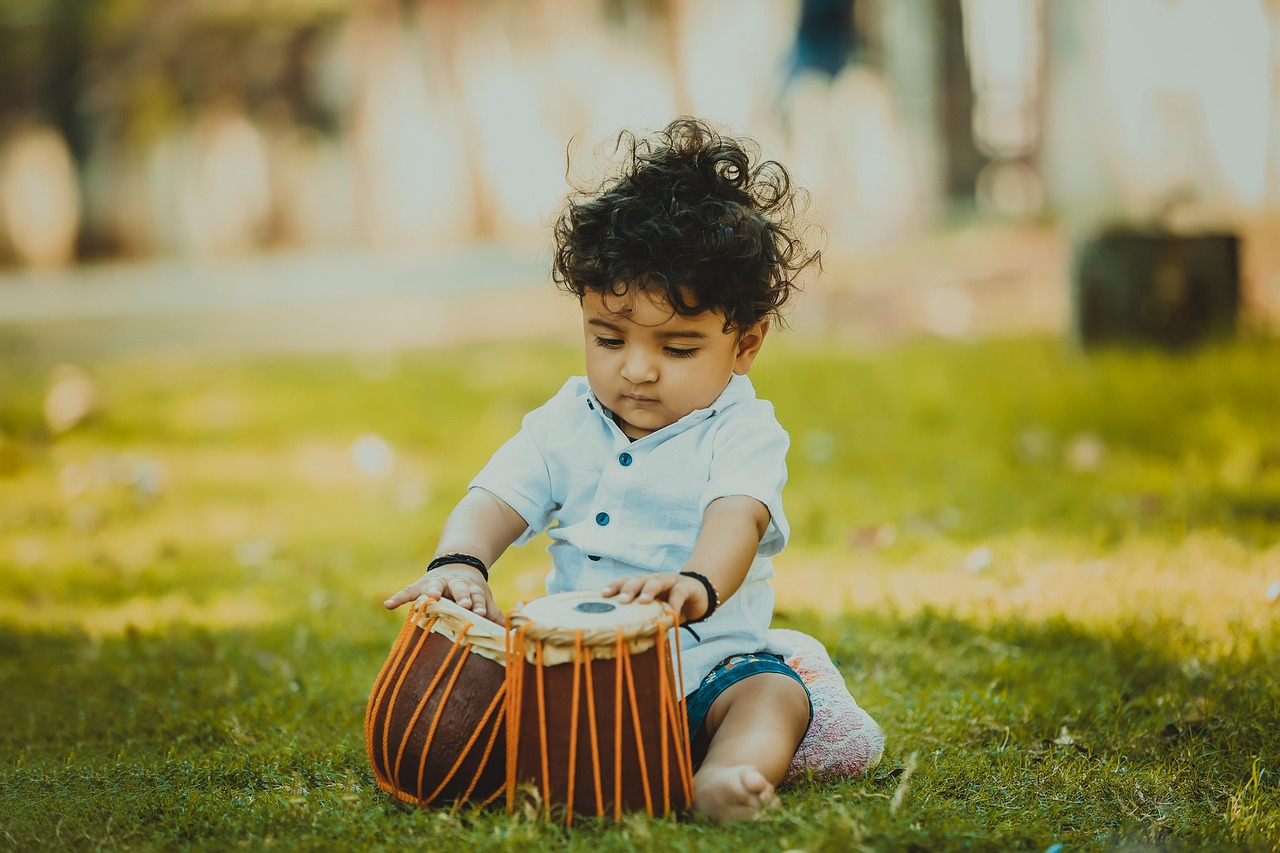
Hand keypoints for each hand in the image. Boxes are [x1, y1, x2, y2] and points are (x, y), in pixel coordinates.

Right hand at [383, 565, 502, 621]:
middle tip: (464, 604)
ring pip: (434, 586)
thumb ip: (494, 615)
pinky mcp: (420, 584)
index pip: (477, 597)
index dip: (478, 604)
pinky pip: (408, 591)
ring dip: (433, 591)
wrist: (458, 564)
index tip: (480, 612)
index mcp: (472, 588)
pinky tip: (388, 604)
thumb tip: (511, 633)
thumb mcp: (483, 599)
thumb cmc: (471, 591)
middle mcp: (455, 584)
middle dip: (461, 596)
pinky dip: (398, 597)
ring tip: (430, 597)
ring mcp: (437, 583)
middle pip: (459, 588)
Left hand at [600, 572, 708, 623]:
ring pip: (657, 581)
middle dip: (629, 588)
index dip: (615, 586)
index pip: (626, 581)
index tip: (603, 595)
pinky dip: (675, 603)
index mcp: (644, 583)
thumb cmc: (672, 604)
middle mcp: (655, 579)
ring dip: (649, 590)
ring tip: (643, 601)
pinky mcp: (687, 587)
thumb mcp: (655, 609)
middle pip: (639, 579)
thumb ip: (642, 616)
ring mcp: (671, 581)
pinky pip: (679, 593)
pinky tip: (672, 613)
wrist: (700, 595)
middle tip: (621, 600)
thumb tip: (622, 635)